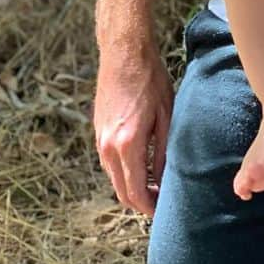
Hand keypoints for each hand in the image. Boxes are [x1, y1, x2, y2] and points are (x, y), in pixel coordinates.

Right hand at [94, 46, 173, 216]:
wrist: (123, 53)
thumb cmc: (150, 79)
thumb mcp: (166, 115)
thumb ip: (164, 152)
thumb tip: (163, 181)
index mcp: (127, 143)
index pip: (135, 192)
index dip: (150, 207)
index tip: (163, 210)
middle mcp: (108, 146)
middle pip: (121, 191)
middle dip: (141, 202)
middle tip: (161, 201)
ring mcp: (100, 139)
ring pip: (113, 178)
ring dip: (131, 187)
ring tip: (155, 184)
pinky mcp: (98, 131)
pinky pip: (108, 163)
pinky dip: (122, 172)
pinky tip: (140, 165)